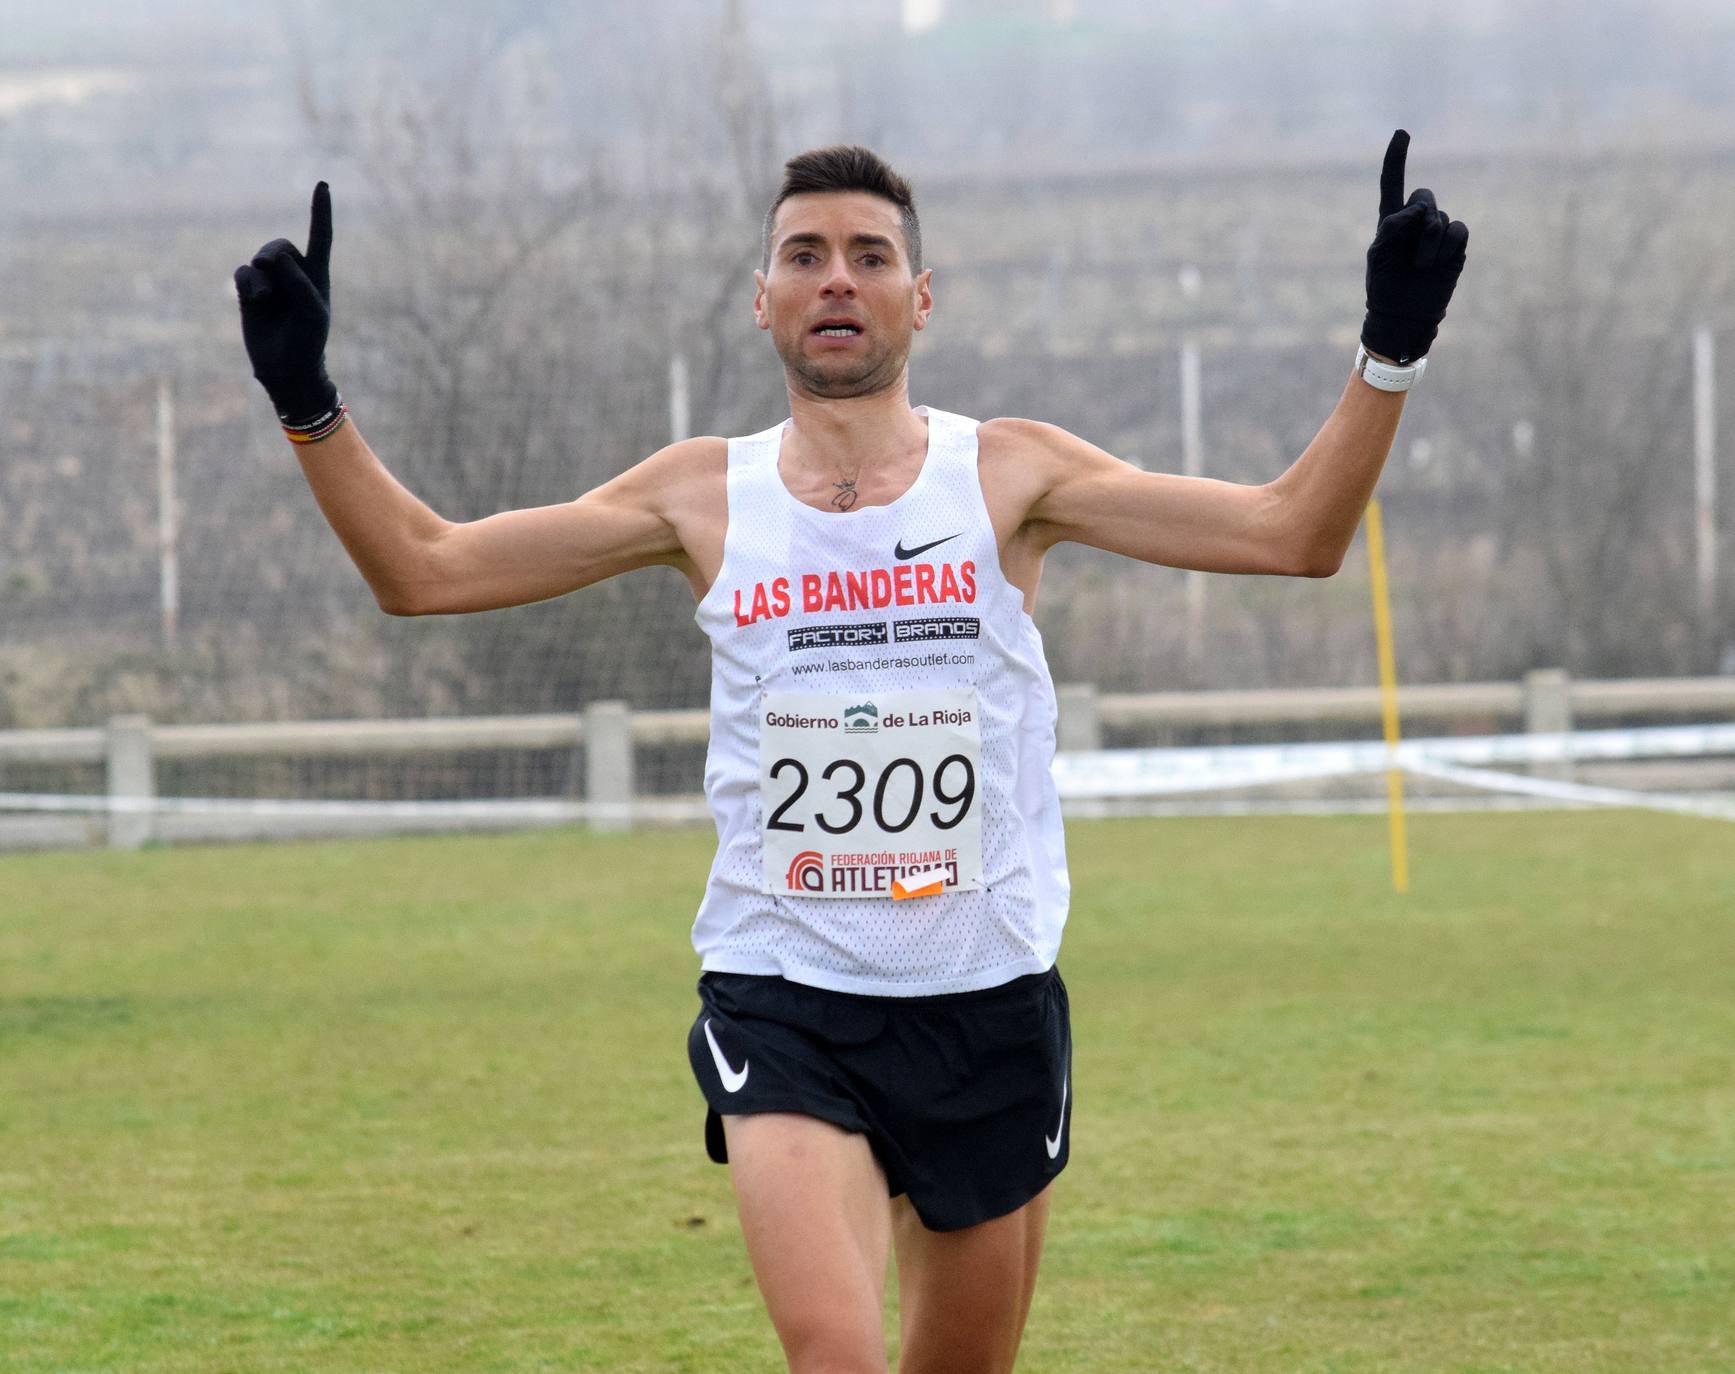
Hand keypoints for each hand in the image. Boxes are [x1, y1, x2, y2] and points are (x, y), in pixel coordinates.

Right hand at [234, 183, 339, 424]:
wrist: (285, 368)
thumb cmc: (308, 341)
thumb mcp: (312, 313)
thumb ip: (299, 282)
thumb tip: (275, 258)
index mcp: (317, 275)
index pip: (321, 237)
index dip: (320, 211)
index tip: (323, 184)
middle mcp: (294, 273)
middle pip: (280, 245)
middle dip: (274, 253)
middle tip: (271, 266)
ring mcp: (270, 282)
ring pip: (260, 258)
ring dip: (262, 276)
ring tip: (265, 299)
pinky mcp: (249, 291)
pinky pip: (243, 272)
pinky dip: (247, 283)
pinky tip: (254, 300)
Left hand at [1361, 131, 1467, 364]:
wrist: (1405, 313)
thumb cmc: (1385, 285)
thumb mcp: (1379, 254)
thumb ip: (1393, 225)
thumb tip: (1421, 209)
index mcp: (1391, 219)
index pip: (1393, 182)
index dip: (1397, 158)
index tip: (1402, 132)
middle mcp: (1416, 220)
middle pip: (1425, 197)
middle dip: (1419, 220)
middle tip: (1410, 252)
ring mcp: (1438, 231)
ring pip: (1441, 218)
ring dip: (1428, 245)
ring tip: (1420, 267)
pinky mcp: (1456, 245)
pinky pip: (1459, 230)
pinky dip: (1447, 247)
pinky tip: (1437, 265)